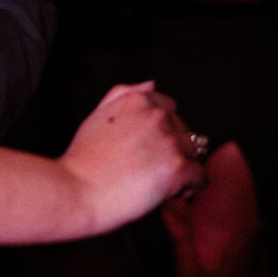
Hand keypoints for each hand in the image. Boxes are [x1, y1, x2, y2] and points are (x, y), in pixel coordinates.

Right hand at [61, 81, 205, 229]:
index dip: (161, 130)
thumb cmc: (83, 160)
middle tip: (148, 167)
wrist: (77, 190)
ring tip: (157, 181)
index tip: (149, 146)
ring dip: (181, 167)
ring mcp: (168, 142)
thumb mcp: (97, 115)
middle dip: (172, 149)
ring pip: (194, 154)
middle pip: (184, 132)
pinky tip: (168, 192)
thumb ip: (124, 94)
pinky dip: (189, 188)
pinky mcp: (177, 169)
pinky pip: (200, 178)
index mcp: (137, 100)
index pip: (169, 108)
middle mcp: (156, 116)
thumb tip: (151, 84)